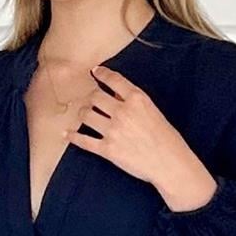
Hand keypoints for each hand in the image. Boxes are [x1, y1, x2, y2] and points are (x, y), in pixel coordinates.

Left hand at [63, 63, 218, 210]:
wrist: (169, 163)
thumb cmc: (166, 138)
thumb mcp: (153, 111)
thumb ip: (133, 101)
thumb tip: (115, 93)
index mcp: (137, 99)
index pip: (114, 80)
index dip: (102, 74)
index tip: (95, 71)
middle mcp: (122, 112)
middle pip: (95, 97)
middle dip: (91, 98)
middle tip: (91, 101)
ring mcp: (113, 131)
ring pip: (86, 115)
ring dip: (82, 114)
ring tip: (83, 116)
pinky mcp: (108, 150)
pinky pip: (84, 140)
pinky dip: (73, 137)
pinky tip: (67, 134)